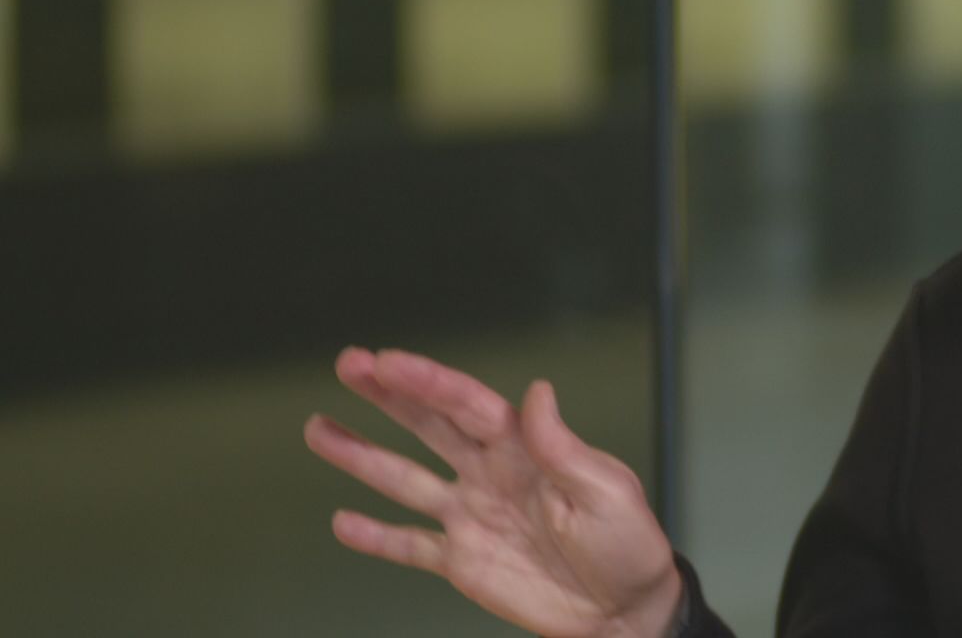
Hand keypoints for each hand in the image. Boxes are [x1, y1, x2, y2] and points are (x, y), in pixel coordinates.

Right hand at [306, 347, 681, 637]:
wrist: (624, 613)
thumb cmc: (628, 546)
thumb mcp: (605, 491)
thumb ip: (562, 447)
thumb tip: (538, 392)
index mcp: (527, 450)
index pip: (469, 405)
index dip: (429, 382)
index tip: (388, 362)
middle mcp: (492, 474)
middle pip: (430, 425)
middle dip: (390, 395)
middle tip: (350, 365)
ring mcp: (472, 516)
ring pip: (405, 479)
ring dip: (363, 455)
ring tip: (320, 430)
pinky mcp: (462, 561)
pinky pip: (411, 546)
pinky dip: (376, 536)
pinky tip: (344, 522)